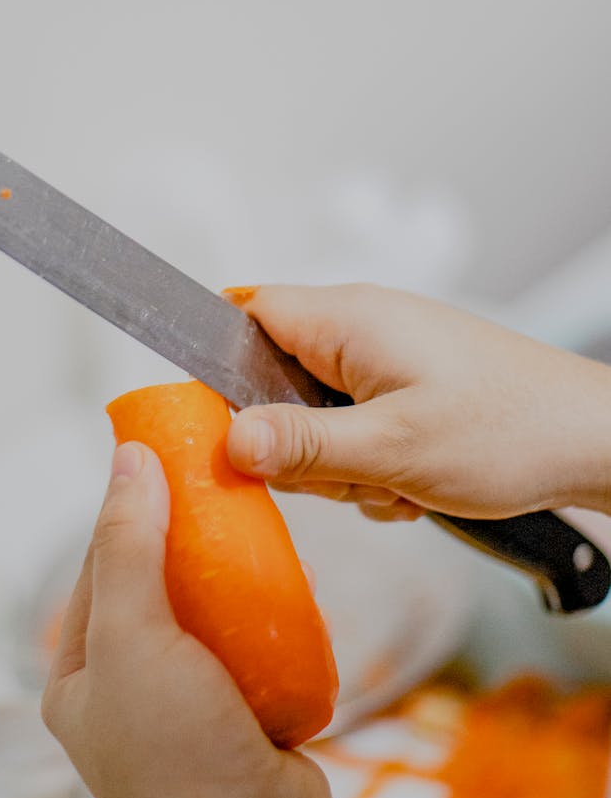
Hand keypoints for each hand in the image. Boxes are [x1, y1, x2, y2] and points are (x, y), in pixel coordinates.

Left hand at [42, 442, 336, 797]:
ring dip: (235, 569)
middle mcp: (129, 684)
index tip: (168, 451)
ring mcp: (188, 699)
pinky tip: (289, 581)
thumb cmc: (178, 758)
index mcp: (81, 673)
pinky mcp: (242, 709)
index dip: (131, 503)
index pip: (100, 562)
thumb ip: (129, 547)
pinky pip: (254, 641)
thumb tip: (129, 457)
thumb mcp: (133, 638)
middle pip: (159, 579)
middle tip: (224, 483)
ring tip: (260, 525)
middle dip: (190, 532)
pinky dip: (270, 610)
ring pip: (210, 607)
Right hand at [225, 284, 610, 519]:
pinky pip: (356, 427)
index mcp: (347, 318)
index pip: (244, 312)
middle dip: (298, 442)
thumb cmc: (507, 430)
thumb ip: (303, 443)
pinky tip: (412, 485)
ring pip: (316, 414)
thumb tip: (227, 437)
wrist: (591, 439)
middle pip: (275, 378)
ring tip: (394, 480)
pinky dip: (373, 465)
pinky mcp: (407, 386)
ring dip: (342, 463)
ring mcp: (386, 357)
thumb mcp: (392, 449)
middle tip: (347, 472)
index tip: (233, 427)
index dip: (223, 368)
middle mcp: (361, 326)